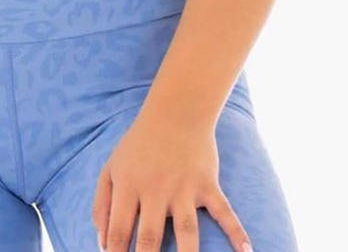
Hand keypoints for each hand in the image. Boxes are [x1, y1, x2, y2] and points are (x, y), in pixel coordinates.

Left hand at [92, 108, 251, 251]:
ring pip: (186, 230)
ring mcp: (184, 188)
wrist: (176, 111)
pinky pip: (224, 212)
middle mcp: (155, 189)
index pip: (118, 231)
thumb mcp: (112, 167)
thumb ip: (101, 203)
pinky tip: (246, 251)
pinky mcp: (208, 184)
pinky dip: (236, 231)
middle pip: (149, 236)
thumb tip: (101, 243)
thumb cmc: (140, 144)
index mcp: (129, 185)